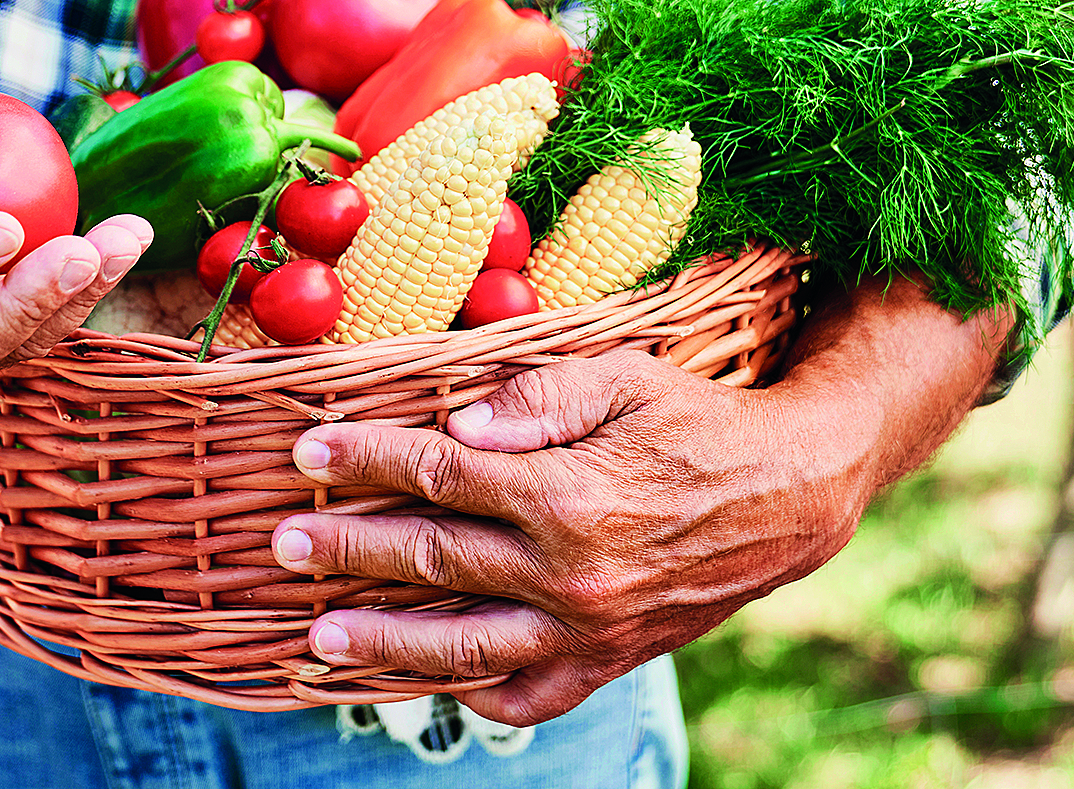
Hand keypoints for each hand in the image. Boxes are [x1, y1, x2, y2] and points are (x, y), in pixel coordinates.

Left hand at [269, 280, 1004, 724]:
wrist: (790, 495)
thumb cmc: (699, 421)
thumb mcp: (627, 377)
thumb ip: (539, 396)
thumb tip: (455, 419)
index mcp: (567, 493)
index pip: (439, 475)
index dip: (367, 461)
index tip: (310, 453)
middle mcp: (571, 572)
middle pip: (432, 561)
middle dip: (348, 549)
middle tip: (284, 542)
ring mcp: (588, 628)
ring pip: (464, 646)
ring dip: (383, 642)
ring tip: (320, 635)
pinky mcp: (609, 659)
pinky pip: (528, 695)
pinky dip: (473, 693)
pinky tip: (428, 679)